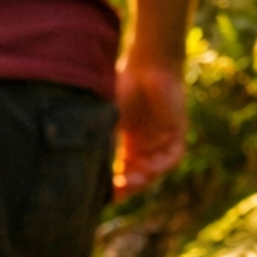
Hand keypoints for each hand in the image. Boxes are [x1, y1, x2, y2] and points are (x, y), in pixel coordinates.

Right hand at [114, 54, 186, 192]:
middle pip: (139, 173)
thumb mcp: (109, 116)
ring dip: (144, 178)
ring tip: (129, 182)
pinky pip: (173, 156)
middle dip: (129, 184)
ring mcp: (162, 139)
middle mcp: (146, 143)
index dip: (114, 182)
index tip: (102, 193)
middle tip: (116, 192)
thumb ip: (101, 137)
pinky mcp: (177, 132)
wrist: (147, 64)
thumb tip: (79, 159)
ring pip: (155, 168)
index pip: (123, 169)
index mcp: (129, 141)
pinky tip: (149, 168)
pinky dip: (161, 164)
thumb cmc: (122, 85)